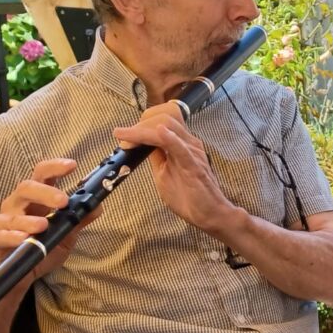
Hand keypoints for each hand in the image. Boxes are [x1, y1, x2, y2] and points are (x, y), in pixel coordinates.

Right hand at [0, 159, 100, 279]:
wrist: (23, 273)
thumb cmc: (43, 248)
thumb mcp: (66, 234)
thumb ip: (79, 220)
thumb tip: (97, 206)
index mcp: (36, 199)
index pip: (42, 175)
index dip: (55, 168)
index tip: (72, 165)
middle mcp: (18, 205)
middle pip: (26, 188)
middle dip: (44, 192)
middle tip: (62, 201)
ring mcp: (5, 222)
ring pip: (12, 214)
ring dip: (29, 219)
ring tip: (44, 225)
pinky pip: (0, 235)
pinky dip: (13, 236)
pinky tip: (24, 239)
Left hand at [113, 102, 233, 231]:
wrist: (209, 214)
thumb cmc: (189, 197)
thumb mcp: (163, 173)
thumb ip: (156, 157)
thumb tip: (140, 145)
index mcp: (182, 143)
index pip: (163, 119)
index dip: (141, 122)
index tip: (123, 136)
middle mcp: (189, 143)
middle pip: (163, 118)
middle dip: (139, 124)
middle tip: (122, 138)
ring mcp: (192, 152)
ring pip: (167, 127)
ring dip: (142, 130)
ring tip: (126, 140)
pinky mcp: (193, 166)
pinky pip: (180, 147)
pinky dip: (168, 138)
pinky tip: (159, 133)